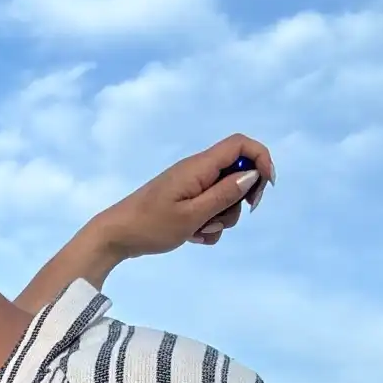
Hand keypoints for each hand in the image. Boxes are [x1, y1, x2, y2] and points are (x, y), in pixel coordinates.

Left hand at [95, 133, 275, 259]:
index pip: (241, 145)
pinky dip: (208, 225)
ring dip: (221, 218)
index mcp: (199, 166)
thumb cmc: (150, 226)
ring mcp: (191, 187)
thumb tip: (251, 175)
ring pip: (224, 197)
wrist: (116, 237)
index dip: (261, 160)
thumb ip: (223, 195)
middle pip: (237, 175)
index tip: (266, 187)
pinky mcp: (185, 202)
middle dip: (238, 201)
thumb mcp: (192, 215)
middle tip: (221, 220)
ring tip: (198, 231)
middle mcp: (197, 172)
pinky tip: (192, 237)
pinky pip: (209, 210)